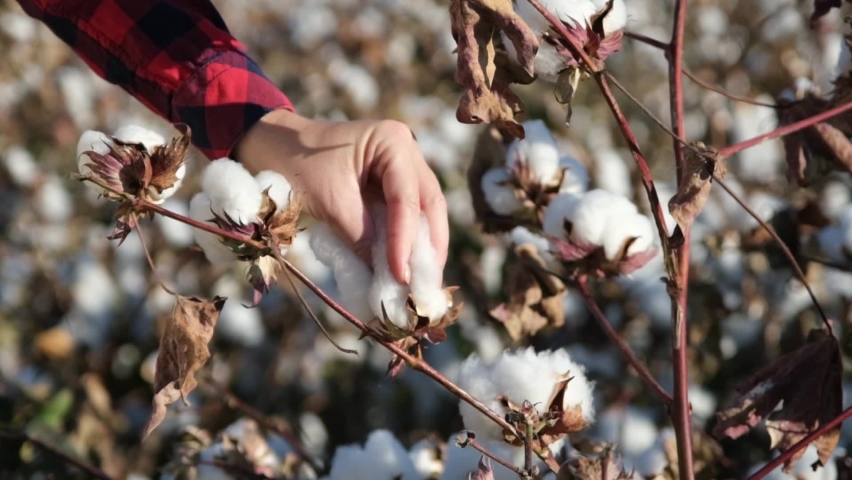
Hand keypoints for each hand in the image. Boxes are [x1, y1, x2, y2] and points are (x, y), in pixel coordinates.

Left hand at [234, 108, 448, 284]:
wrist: (275, 146)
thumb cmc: (298, 165)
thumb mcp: (330, 202)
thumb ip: (362, 237)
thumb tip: (386, 278)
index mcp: (393, 142)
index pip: (407, 199)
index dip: (406, 241)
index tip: (401, 276)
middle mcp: (407, 151)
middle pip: (430, 203)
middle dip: (430, 246)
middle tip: (427, 285)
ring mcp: (403, 166)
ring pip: (424, 211)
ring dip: (424, 246)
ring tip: (422, 282)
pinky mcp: (393, 184)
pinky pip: (407, 215)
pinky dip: (408, 241)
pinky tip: (408, 267)